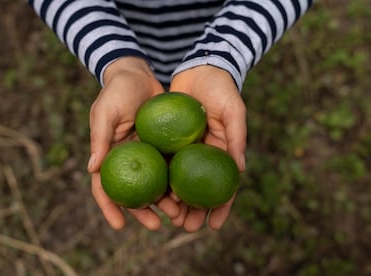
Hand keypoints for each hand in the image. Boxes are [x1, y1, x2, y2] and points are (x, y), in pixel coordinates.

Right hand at [87, 57, 179, 229]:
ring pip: (154, 185)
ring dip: (164, 202)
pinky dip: (176, 182)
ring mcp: (146, 155)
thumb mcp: (105, 112)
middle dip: (142, 212)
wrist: (139, 74)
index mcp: (109, 155)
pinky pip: (169, 168)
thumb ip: (99, 139)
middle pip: (133, 192)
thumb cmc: (117, 91)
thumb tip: (91, 169)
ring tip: (178, 215)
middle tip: (156, 226)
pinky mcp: (162, 147)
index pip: (104, 186)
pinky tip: (188, 194)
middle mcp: (127, 159)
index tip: (119, 226)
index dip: (110, 207)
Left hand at [169, 65, 246, 231]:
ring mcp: (185, 149)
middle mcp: (203, 155)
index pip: (223, 187)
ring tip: (168, 219)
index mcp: (221, 152)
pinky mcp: (168, 140)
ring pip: (180, 181)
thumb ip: (237, 138)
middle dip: (194, 211)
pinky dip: (160, 178)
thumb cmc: (222, 89)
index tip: (213, 226)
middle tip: (186, 227)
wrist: (200, 68)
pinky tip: (153, 193)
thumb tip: (241, 170)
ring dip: (175, 201)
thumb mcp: (233, 111)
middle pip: (199, 189)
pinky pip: (164, 162)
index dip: (220, 208)